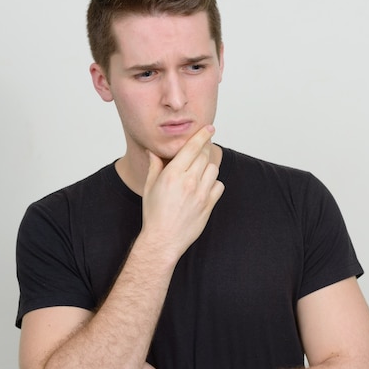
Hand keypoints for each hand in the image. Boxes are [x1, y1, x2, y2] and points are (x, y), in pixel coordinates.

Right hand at [141, 126, 224, 259]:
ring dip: (208, 168)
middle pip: (205, 155)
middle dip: (204, 150)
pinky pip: (219, 186)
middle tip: (201, 150)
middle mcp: (189, 181)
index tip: (209, 128)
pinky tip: (204, 188)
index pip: (192, 147)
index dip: (202, 135)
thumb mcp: (150, 187)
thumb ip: (155, 167)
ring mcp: (201, 194)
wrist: (163, 240)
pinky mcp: (208, 205)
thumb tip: (153, 152)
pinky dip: (214, 184)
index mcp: (173, 174)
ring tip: (199, 173)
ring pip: (213, 169)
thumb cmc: (154, 215)